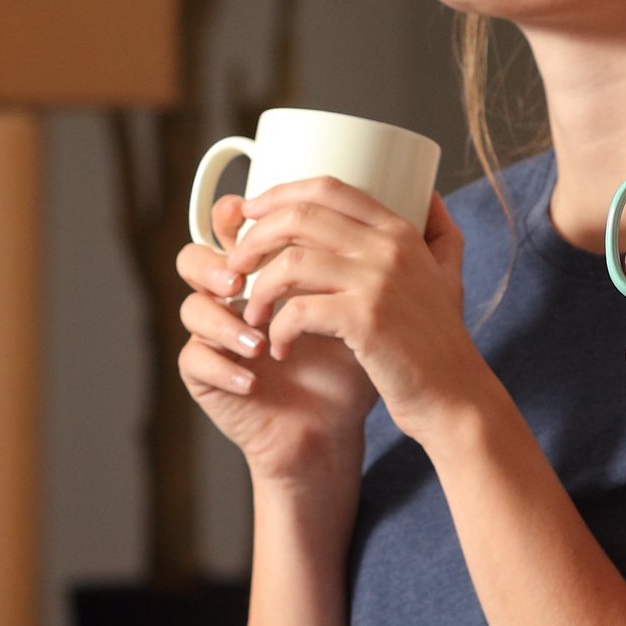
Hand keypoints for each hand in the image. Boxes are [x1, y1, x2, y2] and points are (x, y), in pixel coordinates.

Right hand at [177, 201, 376, 488]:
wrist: (337, 429)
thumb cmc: (355, 365)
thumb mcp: (378, 305)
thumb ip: (395, 253)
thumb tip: (433, 196)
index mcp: (266, 269)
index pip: (237, 226)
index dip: (237, 213)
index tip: (253, 209)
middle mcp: (234, 296)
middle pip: (198, 257)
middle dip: (219, 261)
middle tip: (242, 276)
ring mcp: (216, 336)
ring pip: (192, 307)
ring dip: (221, 318)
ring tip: (256, 339)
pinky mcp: (207, 376)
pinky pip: (195, 360)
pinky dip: (222, 365)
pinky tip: (251, 378)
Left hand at [219, 176, 497, 444]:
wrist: (453, 398)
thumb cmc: (440, 343)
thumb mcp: (448, 276)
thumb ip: (441, 234)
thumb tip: (431, 194)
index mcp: (400, 231)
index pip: (328, 189)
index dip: (279, 193)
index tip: (249, 212)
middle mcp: (389, 248)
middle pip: (300, 217)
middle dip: (254, 237)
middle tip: (235, 265)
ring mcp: (378, 281)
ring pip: (290, 263)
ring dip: (258, 290)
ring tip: (250, 315)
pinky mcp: (364, 320)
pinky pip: (297, 310)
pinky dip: (278, 330)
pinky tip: (280, 348)